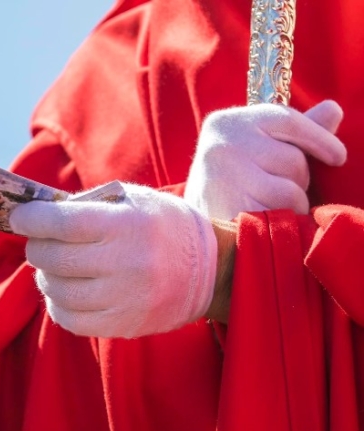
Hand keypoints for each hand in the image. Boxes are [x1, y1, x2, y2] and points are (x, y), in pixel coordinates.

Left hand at [10, 183, 216, 337]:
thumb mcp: (132, 201)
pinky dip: (58, 305)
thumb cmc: (162, 226)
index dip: (32, 219)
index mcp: (126, 225)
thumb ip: (87, 205)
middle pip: (54, 258)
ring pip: (58, 291)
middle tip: (39, 242)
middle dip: (36, 247)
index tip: (18, 218)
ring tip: (54, 266)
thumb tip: (37, 214)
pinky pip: (71, 321)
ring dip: (46, 277)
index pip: (63, 222)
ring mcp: (125, 299)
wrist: (210, 270)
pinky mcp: (124, 325)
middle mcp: (125, 263)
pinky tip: (65, 291)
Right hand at [184, 100, 346, 219]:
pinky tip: (264, 222)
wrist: (186, 227)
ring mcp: (224, 177)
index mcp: (226, 123)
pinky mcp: (231, 208)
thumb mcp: (254, 149)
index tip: (338, 157)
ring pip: (291, 188)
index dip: (319, 138)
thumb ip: (293, 132)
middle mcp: (222, 144)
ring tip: (265, 206)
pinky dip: (282, 221)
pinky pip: (281, 212)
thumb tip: (334, 109)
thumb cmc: (227, 184)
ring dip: (291, 204)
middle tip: (272, 189)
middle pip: (292, 158)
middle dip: (296, 179)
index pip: (286, 119)